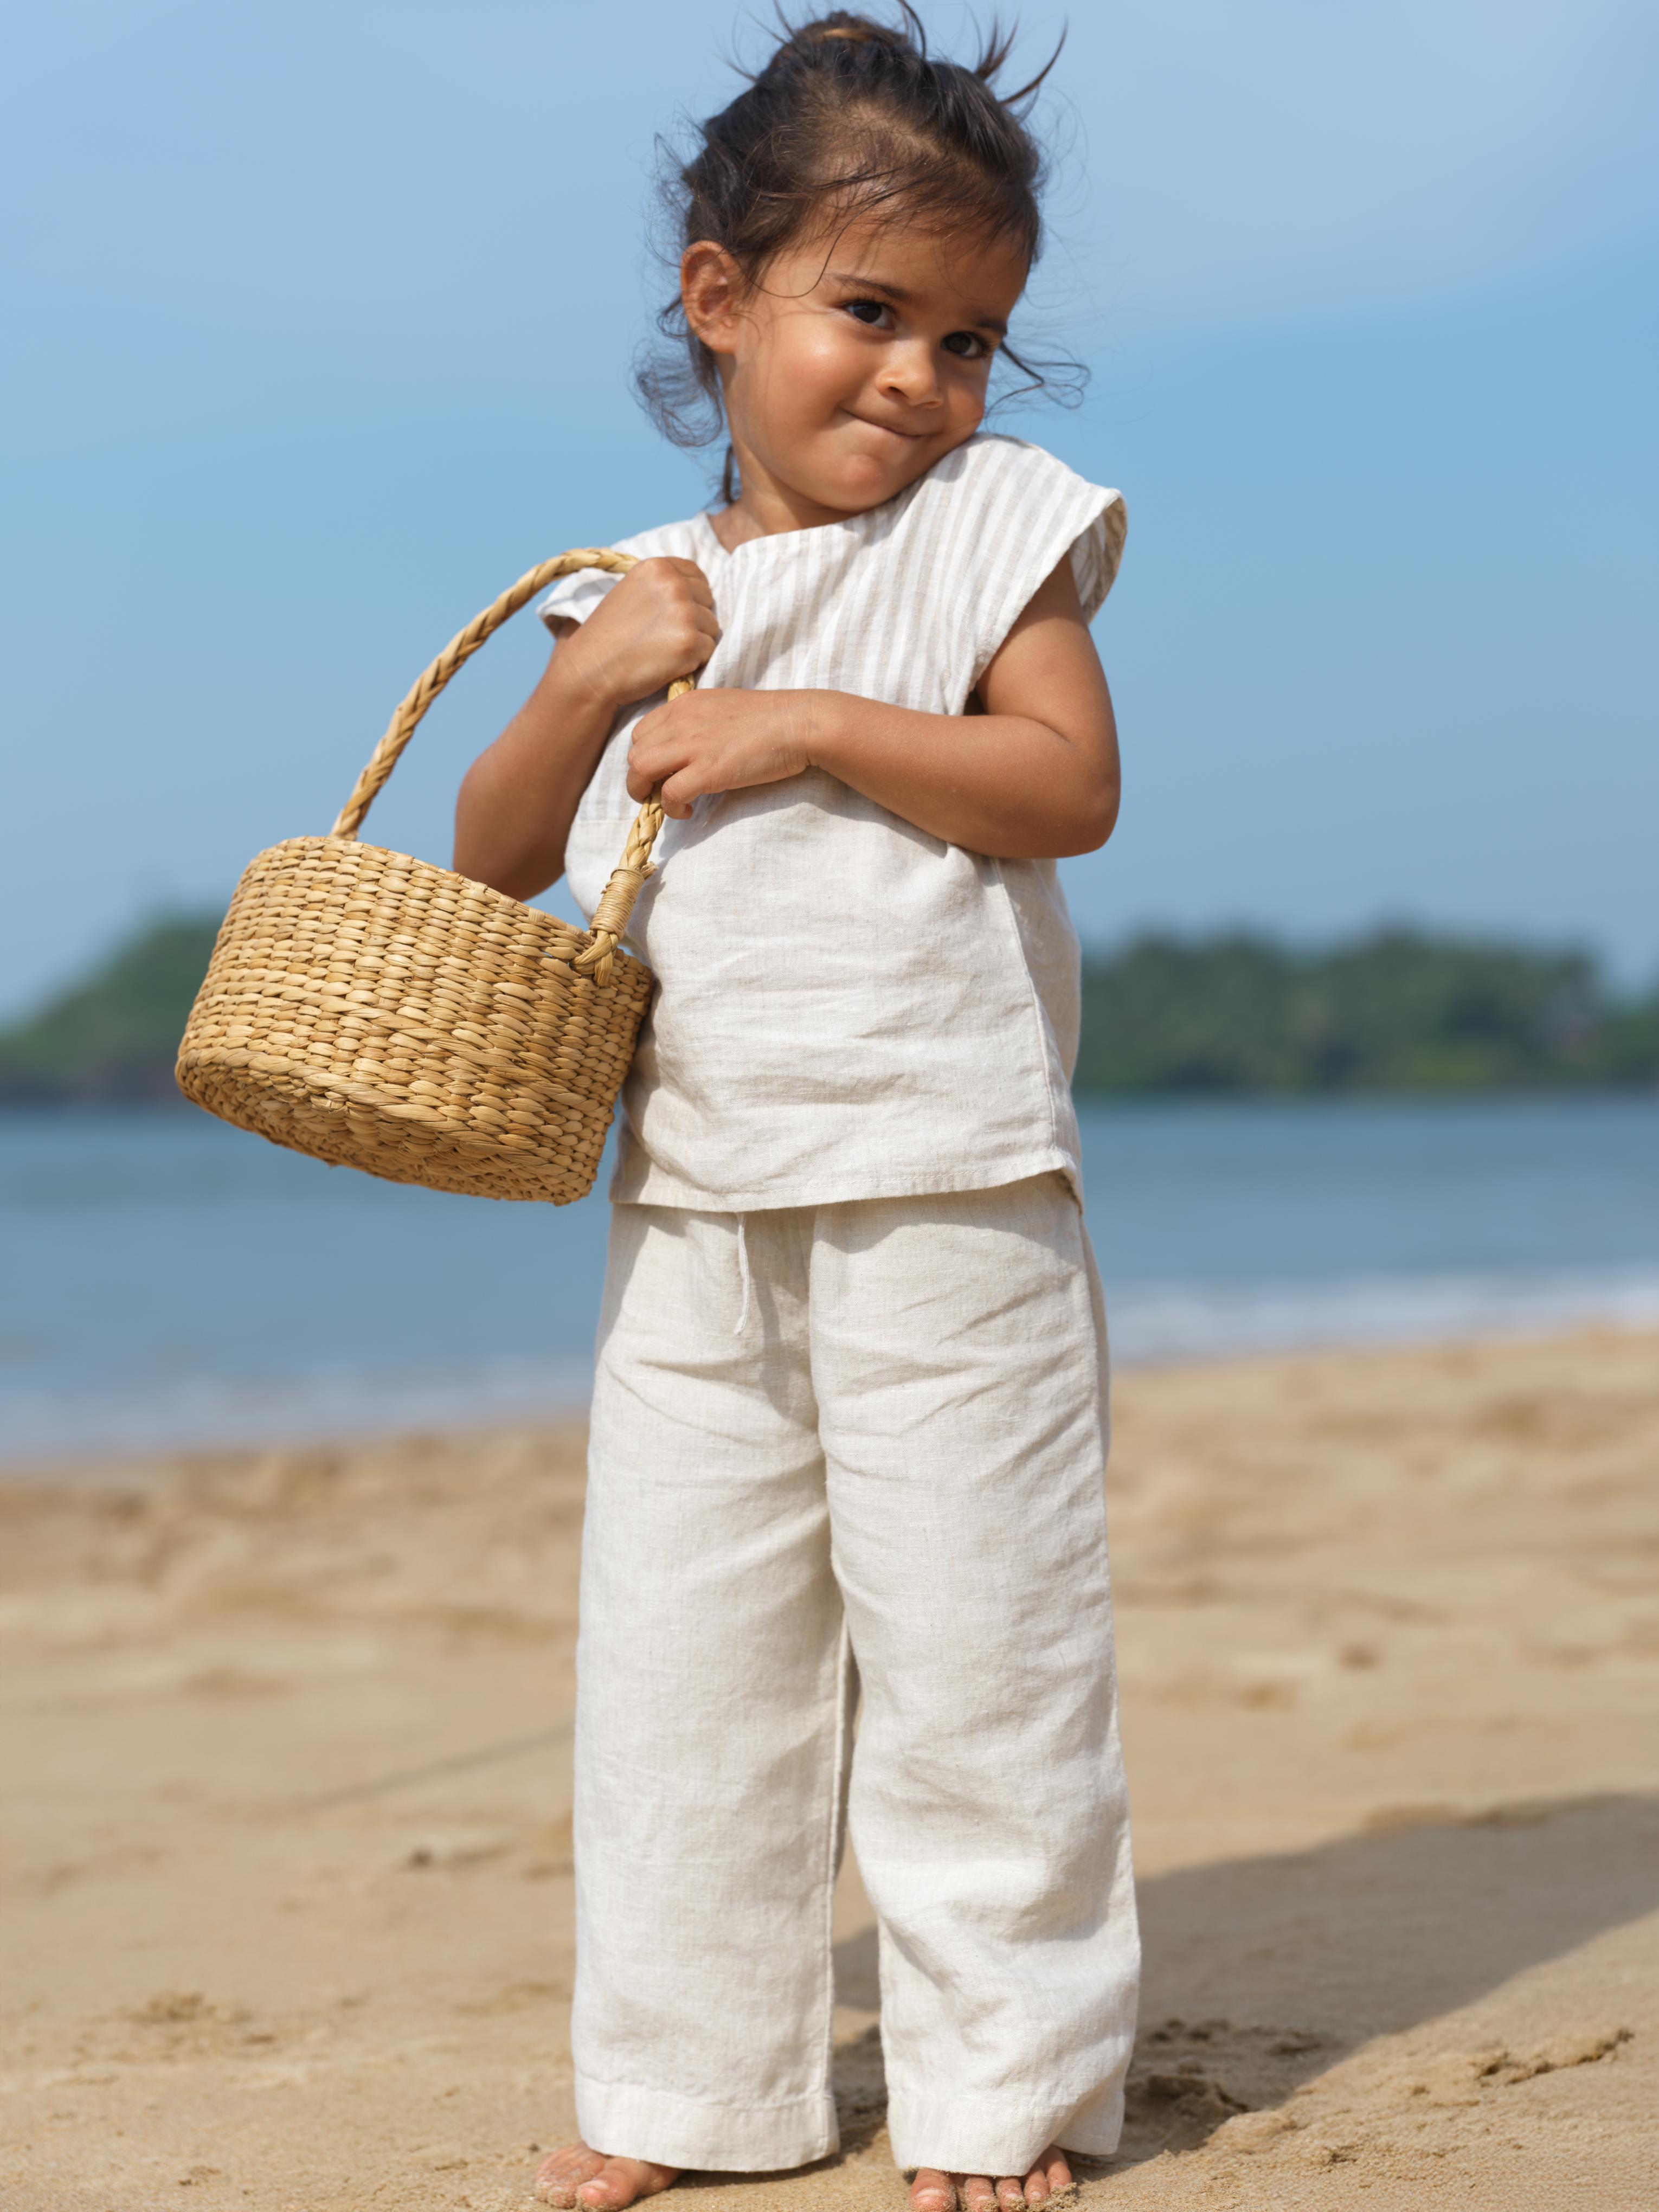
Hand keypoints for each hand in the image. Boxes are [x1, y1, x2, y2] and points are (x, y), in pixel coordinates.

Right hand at [558, 557, 718, 714]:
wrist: (591, 669)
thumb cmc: (608, 636)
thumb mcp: (631, 592)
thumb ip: (661, 585)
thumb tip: (695, 589)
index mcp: (657, 567)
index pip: (696, 574)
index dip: (691, 596)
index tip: (673, 614)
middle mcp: (673, 583)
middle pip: (708, 601)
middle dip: (694, 620)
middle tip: (663, 636)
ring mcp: (683, 612)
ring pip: (711, 628)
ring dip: (694, 641)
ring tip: (662, 650)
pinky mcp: (689, 641)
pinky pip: (708, 651)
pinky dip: (692, 661)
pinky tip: (666, 663)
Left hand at [626, 688, 823, 817]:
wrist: (798, 722)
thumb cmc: (769, 718)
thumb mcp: (722, 707)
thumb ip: (699, 722)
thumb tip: (688, 746)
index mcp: (684, 705)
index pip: (641, 732)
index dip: (645, 756)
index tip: (662, 771)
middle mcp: (681, 721)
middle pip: (634, 753)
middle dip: (641, 778)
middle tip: (661, 792)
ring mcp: (693, 745)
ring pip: (641, 770)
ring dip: (647, 793)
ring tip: (670, 803)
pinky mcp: (708, 770)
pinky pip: (669, 794)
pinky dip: (672, 808)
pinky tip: (689, 811)